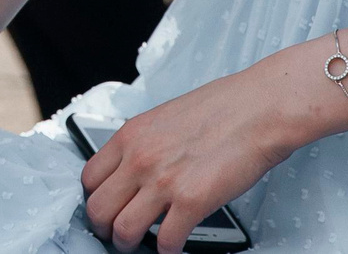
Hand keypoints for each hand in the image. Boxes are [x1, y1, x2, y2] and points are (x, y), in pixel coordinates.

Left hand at [78, 72, 295, 251]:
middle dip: (104, 229)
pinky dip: (167, 250)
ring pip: (123, 231)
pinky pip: (166, 242)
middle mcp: (140, 159)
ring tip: (140, 246)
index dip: (94, 199)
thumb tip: (134, 169)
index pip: (89, 178)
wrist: (259, 108)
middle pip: (98, 209)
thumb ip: (144, 144)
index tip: (105, 208)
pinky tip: (174, 244)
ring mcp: (163, 182)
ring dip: (128, 245)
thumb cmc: (222, 108)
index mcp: (130, 135)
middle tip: (115, 234)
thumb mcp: (164, 118)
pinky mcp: (192, 202)